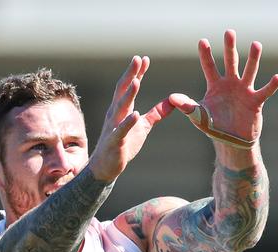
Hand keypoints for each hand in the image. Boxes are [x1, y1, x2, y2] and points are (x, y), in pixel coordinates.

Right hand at [90, 56, 173, 181]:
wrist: (106, 166)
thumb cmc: (123, 144)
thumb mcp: (144, 127)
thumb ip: (156, 113)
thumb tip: (172, 101)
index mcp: (122, 109)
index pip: (129, 87)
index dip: (137, 73)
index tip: (144, 59)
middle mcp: (115, 114)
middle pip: (122, 91)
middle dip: (130, 75)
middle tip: (137, 60)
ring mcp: (113, 127)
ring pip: (120, 108)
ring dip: (128, 95)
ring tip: (136, 82)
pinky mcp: (115, 141)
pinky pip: (121, 130)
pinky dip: (127, 122)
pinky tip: (135, 114)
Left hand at [169, 29, 277, 147]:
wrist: (231, 141)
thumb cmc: (214, 126)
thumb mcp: (198, 116)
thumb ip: (186, 106)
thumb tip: (171, 98)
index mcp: (215, 85)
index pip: (209, 67)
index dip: (206, 55)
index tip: (202, 41)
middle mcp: (231, 84)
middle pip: (231, 62)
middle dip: (230, 47)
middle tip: (229, 32)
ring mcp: (244, 91)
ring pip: (249, 71)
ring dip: (253, 59)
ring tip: (256, 44)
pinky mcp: (256, 101)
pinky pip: (264, 91)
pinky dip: (272, 85)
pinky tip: (277, 77)